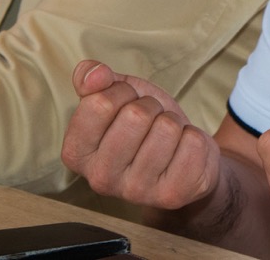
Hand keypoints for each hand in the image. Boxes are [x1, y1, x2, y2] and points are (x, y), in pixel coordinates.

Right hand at [61, 60, 218, 209]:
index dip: (123, 92)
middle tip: (152, 122)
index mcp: (76, 153)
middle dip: (151, 107)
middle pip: (136, 115)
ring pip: (166, 127)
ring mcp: (135, 191)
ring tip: (168, 138)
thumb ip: (93, 80)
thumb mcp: (119, 96)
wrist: (184, 159)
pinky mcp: (171, 195)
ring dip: (173, 122)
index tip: (128, 103)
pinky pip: (192, 142)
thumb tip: (92, 74)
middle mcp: (100, 179)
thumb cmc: (147, 125)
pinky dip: (193, 137)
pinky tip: (182, 152)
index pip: (99, 102)